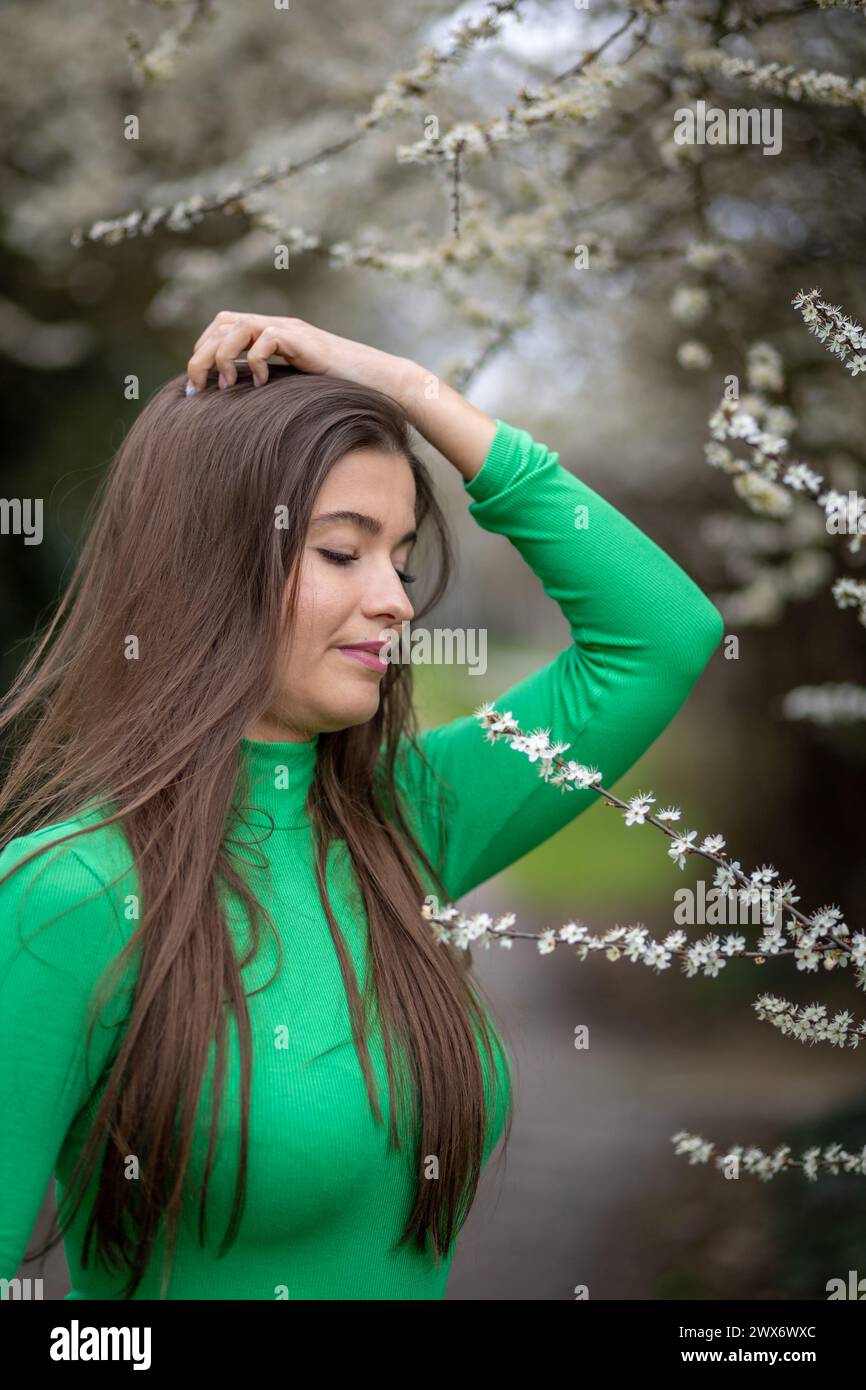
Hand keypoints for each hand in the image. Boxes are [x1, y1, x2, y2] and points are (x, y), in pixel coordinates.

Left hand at [184, 311, 412, 395]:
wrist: (377, 379)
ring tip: (226, 385)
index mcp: (269, 333)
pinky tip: (263, 384)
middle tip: (197, 387)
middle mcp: (276, 325)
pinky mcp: (303, 340)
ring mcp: (290, 329)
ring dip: (222, 357)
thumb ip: (269, 384)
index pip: (221, 326)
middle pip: (222, 323)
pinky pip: (266, 339)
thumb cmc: (339, 390)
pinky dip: (255, 361)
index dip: (202, 350)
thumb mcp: (294, 386)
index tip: (196, 385)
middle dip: (202, 355)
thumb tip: (238, 406)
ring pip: (237, 327)